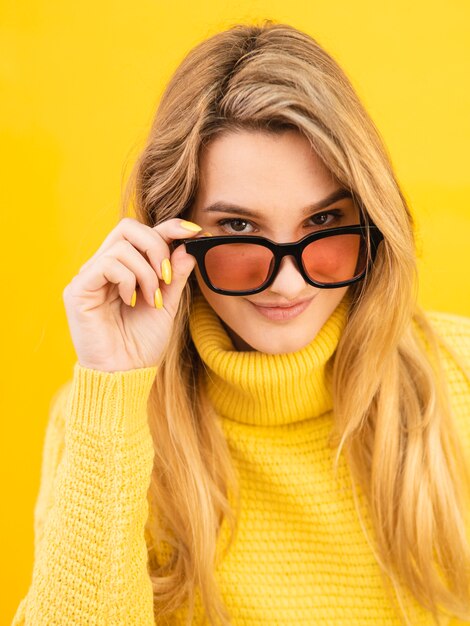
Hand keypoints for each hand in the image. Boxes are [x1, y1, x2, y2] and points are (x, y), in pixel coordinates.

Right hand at [62, 217, 201, 371]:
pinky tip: (132, 301)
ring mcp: (89, 277)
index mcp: (123, 269)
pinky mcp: (78, 289)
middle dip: (157, 246)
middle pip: (128, 228)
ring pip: (121, 245)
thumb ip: (175, 275)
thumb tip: (186, 245)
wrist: (124, 375)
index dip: (168, 227)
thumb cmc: (142, 344)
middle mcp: (103, 268)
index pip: (142, 233)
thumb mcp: (167, 305)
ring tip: (151, 299)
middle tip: (167, 277)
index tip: (194, 232)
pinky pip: (107, 264)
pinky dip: (128, 280)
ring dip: (146, 272)